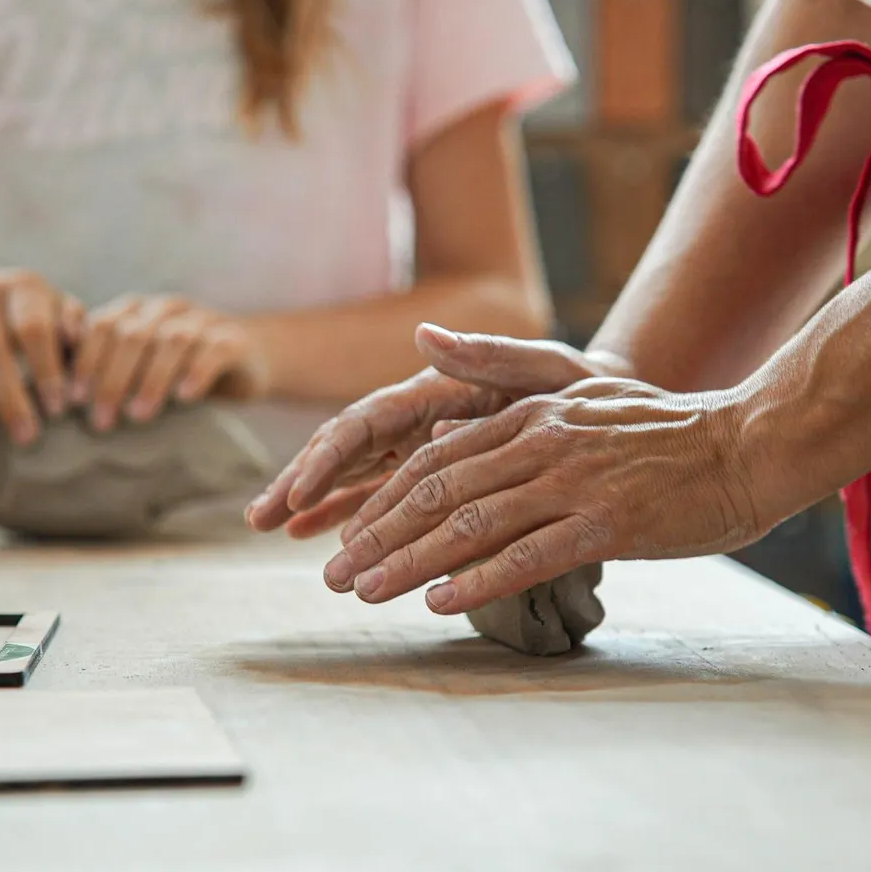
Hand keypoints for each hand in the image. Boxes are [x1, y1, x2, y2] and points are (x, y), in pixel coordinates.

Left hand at [70, 296, 270, 431]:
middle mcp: (166, 309)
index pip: (102, 326)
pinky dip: (196, 372)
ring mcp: (202, 320)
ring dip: (151, 380)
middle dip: (112, 379)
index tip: (72, 400)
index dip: (86, 362)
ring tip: (138, 416)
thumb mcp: (140, 364)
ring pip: (171, 340)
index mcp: (136, 311)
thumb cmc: (178, 369)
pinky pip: (213, 350)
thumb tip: (57, 397)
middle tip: (101, 420)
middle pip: (132, 335)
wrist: (245, 357)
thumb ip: (105, 368)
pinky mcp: (233, 338)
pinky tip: (184, 398)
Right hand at [244, 323, 620, 538]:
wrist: (610, 405)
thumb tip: (427, 334)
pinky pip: (380, 495)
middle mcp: (417, 418)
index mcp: (434, 391)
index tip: (299, 493)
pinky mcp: (435, 476)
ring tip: (271, 530)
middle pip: (344, 449)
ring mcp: (421, 448)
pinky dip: (346, 513)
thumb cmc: (578, 385)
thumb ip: (488, 354)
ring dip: (315, 504)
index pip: (364, 423)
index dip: (326, 459)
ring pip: (354, 476)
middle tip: (260, 518)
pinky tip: (312, 537)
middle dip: (302, 483)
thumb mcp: (543, 366)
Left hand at [318, 375, 764, 612]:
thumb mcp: (578, 382)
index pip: (435, 457)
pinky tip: (438, 603)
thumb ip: (498, 365)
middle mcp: (543, 442)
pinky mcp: (608, 524)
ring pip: (471, 526)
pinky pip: (529, 556)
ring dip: (408, 562)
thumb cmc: (664, 428)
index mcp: (532, 413)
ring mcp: (575, 483)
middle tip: (335, 575)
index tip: (346, 534)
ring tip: (364, 594)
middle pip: (438, 492)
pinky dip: (477, 580)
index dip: (383, 498)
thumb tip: (422, 339)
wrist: (749, 446)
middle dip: (377, 535)